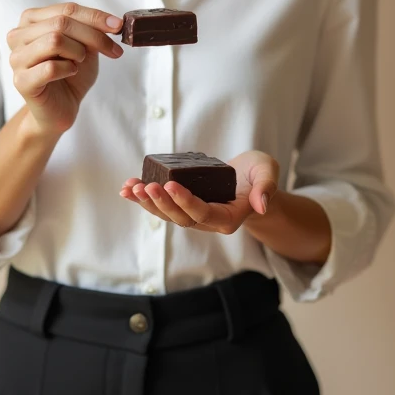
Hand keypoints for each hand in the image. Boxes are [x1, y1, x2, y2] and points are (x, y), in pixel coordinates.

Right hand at [7, 2, 122, 134]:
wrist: (61, 108)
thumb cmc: (70, 74)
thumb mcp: (85, 46)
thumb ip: (91, 31)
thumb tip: (112, 22)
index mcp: (31, 20)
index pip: (67, 9)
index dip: (95, 17)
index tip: (118, 26)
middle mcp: (18, 36)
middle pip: (61, 23)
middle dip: (93, 36)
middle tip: (112, 50)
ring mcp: (16, 58)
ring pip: (54, 40)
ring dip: (77, 52)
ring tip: (79, 62)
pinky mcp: (21, 81)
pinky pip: (50, 67)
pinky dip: (68, 69)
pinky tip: (70, 73)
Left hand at [120, 149, 279, 233]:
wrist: (250, 180)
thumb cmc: (258, 175)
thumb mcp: (268, 172)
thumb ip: (267, 187)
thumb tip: (261, 204)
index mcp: (228, 218)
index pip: (204, 214)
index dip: (186, 202)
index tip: (170, 185)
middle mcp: (208, 221)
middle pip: (181, 218)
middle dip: (161, 203)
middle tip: (146, 185)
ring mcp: (193, 215)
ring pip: (167, 215)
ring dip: (147, 203)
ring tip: (131, 188)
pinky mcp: (182, 204)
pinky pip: (161, 205)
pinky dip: (143, 198)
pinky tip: (127, 188)